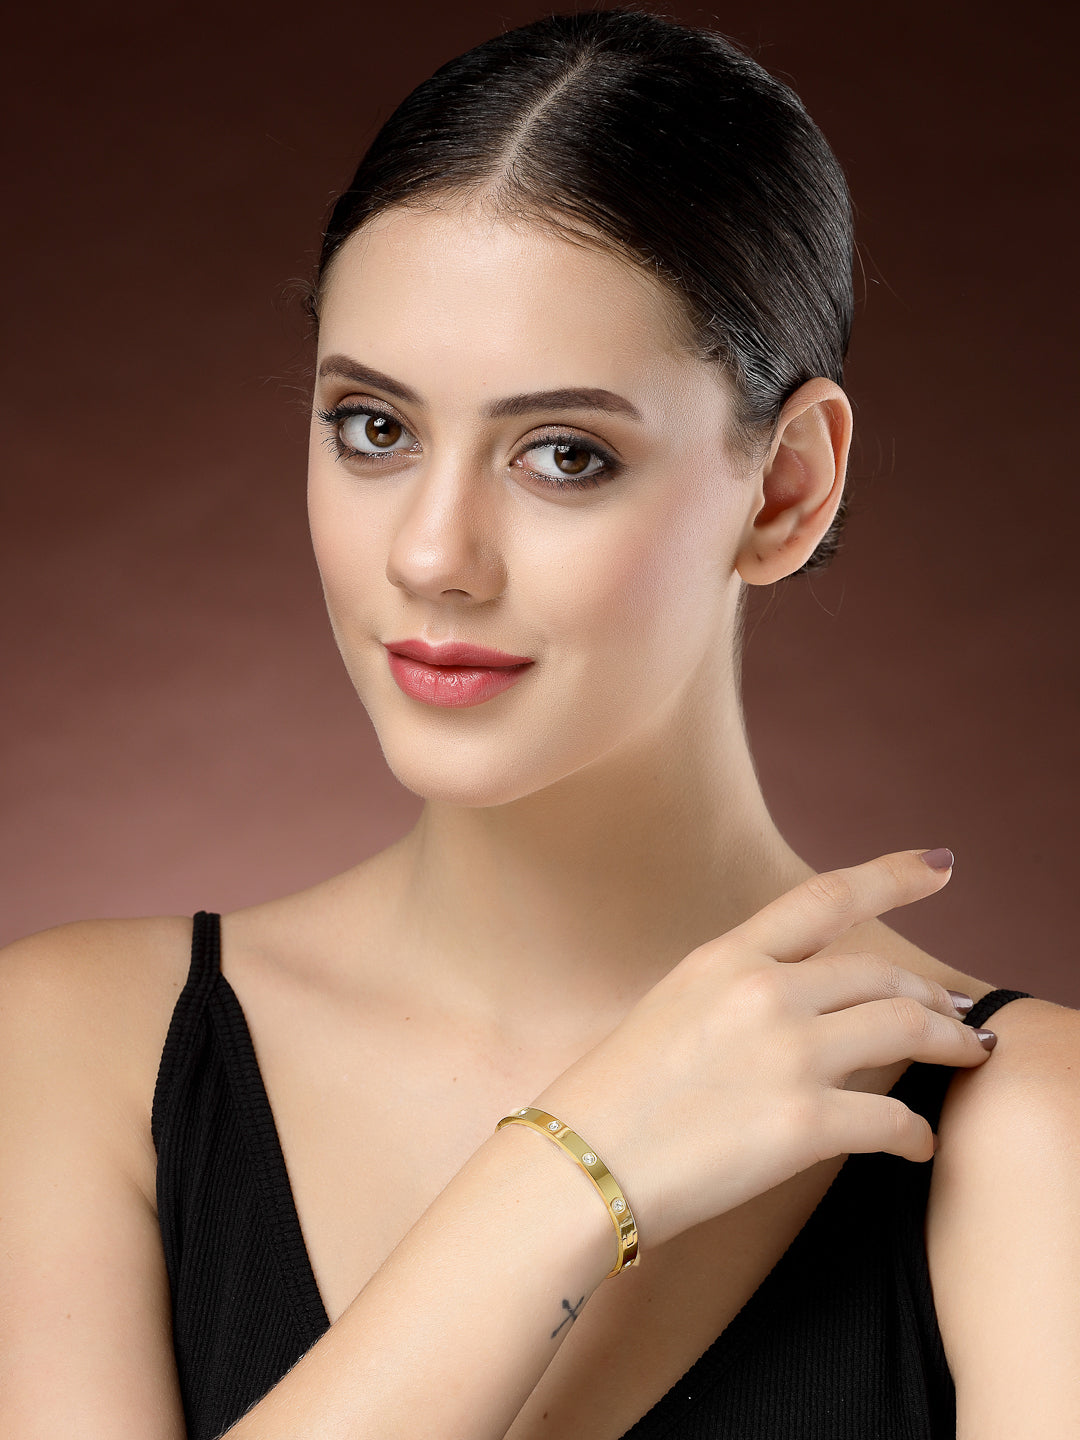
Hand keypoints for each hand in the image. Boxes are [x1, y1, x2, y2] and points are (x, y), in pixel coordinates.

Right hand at [533, 849, 992, 1251]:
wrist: (579, 1167)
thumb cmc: (614, 1098)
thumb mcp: (671, 1008)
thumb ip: (738, 991)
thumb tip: (801, 1002)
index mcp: (725, 958)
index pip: (825, 897)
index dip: (892, 874)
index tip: (939, 864)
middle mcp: (762, 992)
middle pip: (882, 973)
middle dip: (932, 996)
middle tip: (954, 1017)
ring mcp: (786, 1054)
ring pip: (906, 1028)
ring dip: (948, 1045)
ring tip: (963, 1058)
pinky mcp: (803, 1124)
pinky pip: (892, 1119)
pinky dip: (916, 1134)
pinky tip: (916, 1144)